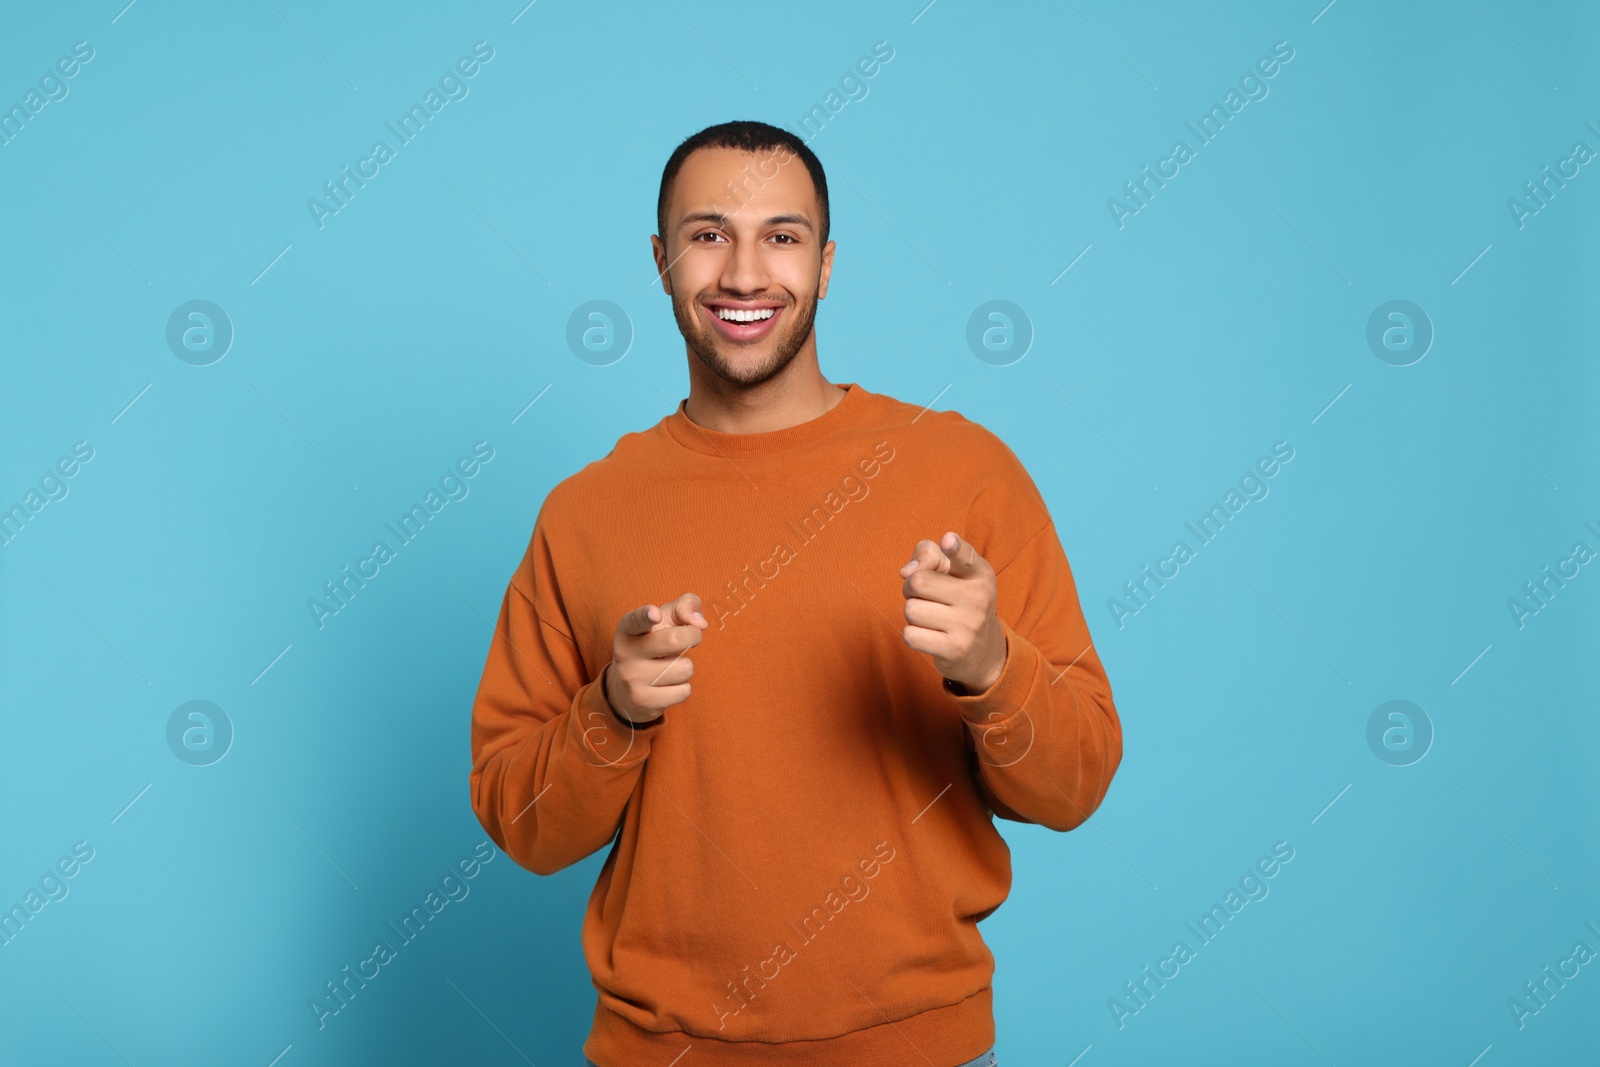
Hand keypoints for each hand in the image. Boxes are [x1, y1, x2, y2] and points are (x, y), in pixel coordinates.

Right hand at [603, 593, 707, 724]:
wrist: (625, 690)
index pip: (636, 620)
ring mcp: (633, 679)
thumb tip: (700, 623)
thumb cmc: (653, 644)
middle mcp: (626, 653)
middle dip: (693, 636)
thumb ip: (684, 606)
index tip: (654, 614)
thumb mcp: (664, 620)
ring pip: (684, 669)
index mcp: (628, 629)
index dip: (646, 615)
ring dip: (685, 667)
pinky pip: (684, 691)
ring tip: (670, 667)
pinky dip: (683, 688)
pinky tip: (668, 686)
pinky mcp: (644, 701)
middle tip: (691, 636)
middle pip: (674, 640)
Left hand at [899, 532, 1006, 693]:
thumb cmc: (957, 599)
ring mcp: (969, 626)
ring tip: (932, 617)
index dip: (955, 548)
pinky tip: (931, 635)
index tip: (948, 540)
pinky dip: (913, 635)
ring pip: (910, 610)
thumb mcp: (950, 570)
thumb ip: (928, 554)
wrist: (982, 650)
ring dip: (913, 614)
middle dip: (911, 588)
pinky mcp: (955, 650)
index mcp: (980, 573)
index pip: (965, 556)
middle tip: (927, 597)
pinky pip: (910, 635)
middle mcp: (979, 598)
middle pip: (917, 581)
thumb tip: (906, 572)